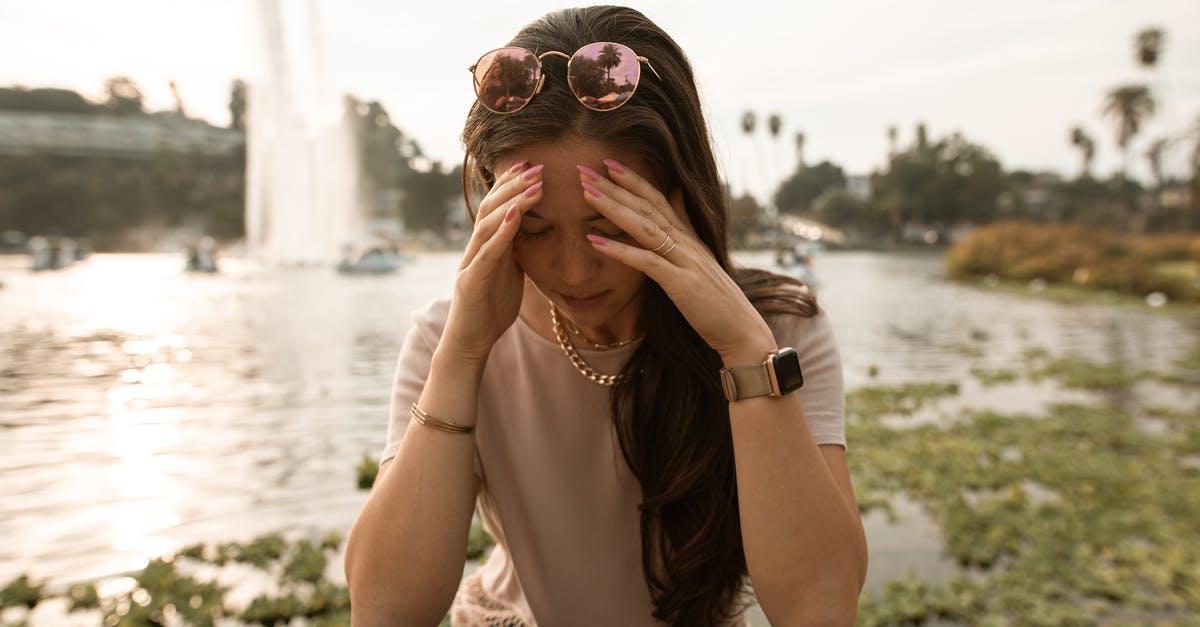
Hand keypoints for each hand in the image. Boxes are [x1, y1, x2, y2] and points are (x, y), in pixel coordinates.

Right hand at [439, 161, 544, 364]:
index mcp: (487, 246)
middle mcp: (475, 248)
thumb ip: (516, 251)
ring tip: (534, 184)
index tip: (531, 164)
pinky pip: (487, 252)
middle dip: (513, 184)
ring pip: (489, 223)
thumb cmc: (490, 309)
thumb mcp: (510, 273)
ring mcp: (471, 263)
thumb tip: (533, 232)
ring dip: (512, 201)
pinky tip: (515, 215)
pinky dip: (502, 232)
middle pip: (491, 207)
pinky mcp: (472, 281)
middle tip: (536, 165)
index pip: (497, 206)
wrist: (470, 342)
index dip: (511, 183)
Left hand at [577, 160, 774, 361]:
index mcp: (687, 236)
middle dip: (614, 186)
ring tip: (586, 193)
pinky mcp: (680, 283)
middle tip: (584, 169)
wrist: (740, 328)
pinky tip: (595, 241)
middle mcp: (686, 242)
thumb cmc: (717, 298)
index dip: (633, 179)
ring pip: (644, 226)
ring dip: (613, 208)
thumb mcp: (700, 255)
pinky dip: (620, 250)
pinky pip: (646, 262)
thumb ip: (686, 223)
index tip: (607, 162)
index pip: (657, 199)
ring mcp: (684, 260)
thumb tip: (676, 193)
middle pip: (646, 206)